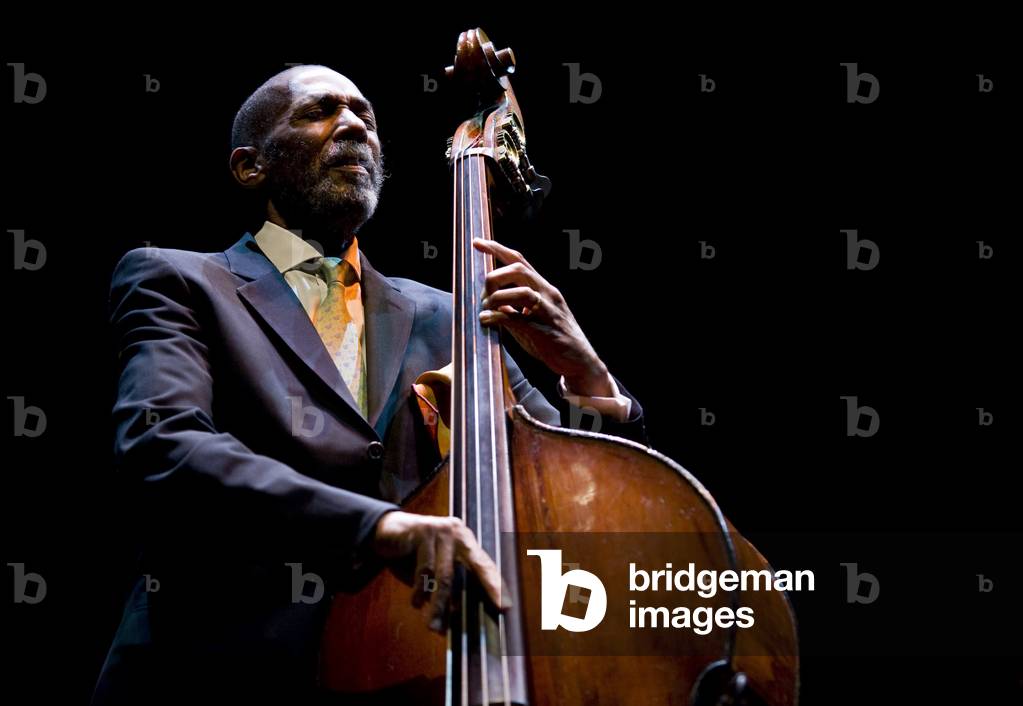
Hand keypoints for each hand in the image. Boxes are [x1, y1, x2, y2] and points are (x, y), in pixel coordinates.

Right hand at [373, 510, 509, 633]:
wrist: (384, 531)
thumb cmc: (413, 555)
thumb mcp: (433, 572)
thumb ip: (446, 589)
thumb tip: (452, 624)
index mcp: (466, 543)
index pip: (486, 566)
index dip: (497, 586)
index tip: (507, 608)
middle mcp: (459, 534)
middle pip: (478, 564)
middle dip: (491, 587)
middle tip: (500, 608)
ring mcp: (442, 531)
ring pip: (446, 576)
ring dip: (440, 606)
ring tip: (434, 627)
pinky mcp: (423, 532)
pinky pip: (424, 570)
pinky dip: (419, 591)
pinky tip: (416, 603)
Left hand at [473, 238, 612, 396]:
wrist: (580, 363)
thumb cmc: (554, 340)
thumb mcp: (532, 319)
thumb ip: (513, 309)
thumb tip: (491, 303)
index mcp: (544, 289)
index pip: (520, 261)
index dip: (497, 249)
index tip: (478, 243)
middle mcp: (549, 295)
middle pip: (519, 270)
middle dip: (494, 277)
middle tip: (483, 296)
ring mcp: (549, 313)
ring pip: (521, 292)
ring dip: (497, 299)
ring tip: (486, 310)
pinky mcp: (546, 333)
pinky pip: (519, 320)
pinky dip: (498, 318)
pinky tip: (486, 321)